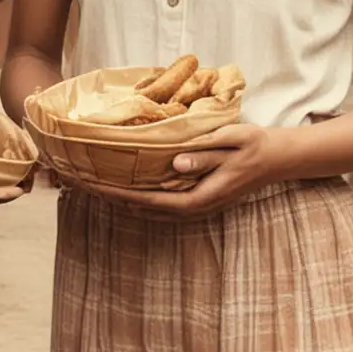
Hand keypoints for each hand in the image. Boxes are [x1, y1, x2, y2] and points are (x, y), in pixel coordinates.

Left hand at [75, 124, 280, 218]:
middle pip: (140, 208)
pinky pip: (157, 203)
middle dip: (107, 196)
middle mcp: (192, 208)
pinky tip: (120, 186)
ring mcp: (194, 206)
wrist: (278, 158)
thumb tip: (175, 162)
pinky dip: (134, 196)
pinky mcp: (195, 198)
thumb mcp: (234, 142)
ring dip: (117, 198)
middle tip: (74, 182)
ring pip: (146, 209)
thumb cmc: (255, 146)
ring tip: (87, 185)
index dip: (116, 193)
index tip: (88, 185)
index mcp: (199, 197)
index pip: (148, 199)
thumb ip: (205, 154)